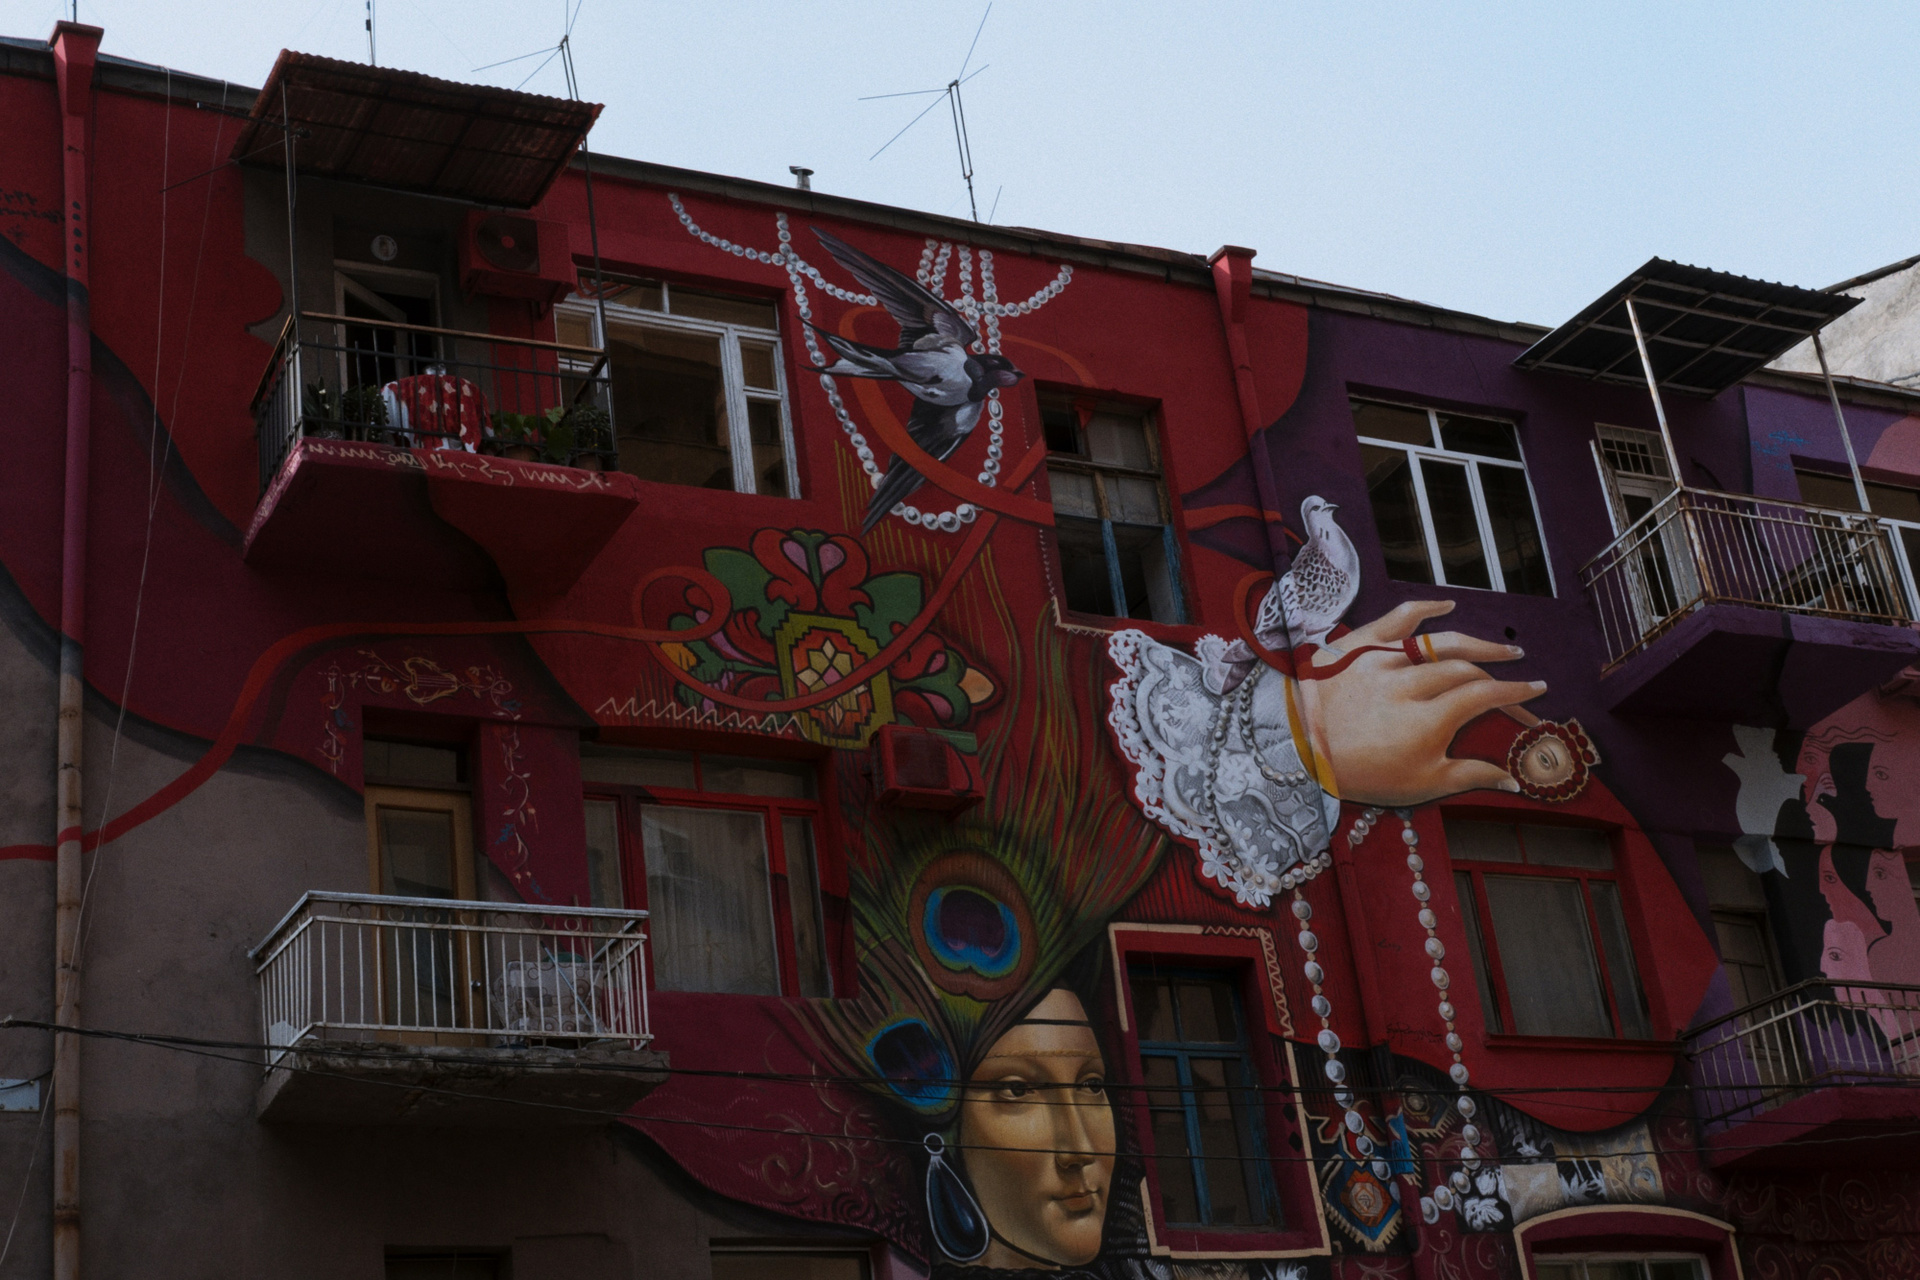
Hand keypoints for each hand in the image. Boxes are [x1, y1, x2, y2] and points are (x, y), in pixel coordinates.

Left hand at [1295, 600, 1542, 806]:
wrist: (1293, 751)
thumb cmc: (1358, 775)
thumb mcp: (1417, 786)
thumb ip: (1469, 776)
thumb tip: (1513, 781)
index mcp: (1427, 721)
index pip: (1484, 698)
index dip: (1515, 696)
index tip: (1536, 695)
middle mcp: (1409, 685)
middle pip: (1466, 671)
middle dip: (1499, 676)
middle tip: (1518, 680)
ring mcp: (1382, 659)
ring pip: (1438, 644)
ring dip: (1476, 644)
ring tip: (1503, 649)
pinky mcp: (1357, 644)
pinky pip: (1395, 618)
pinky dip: (1423, 609)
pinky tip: (1447, 606)